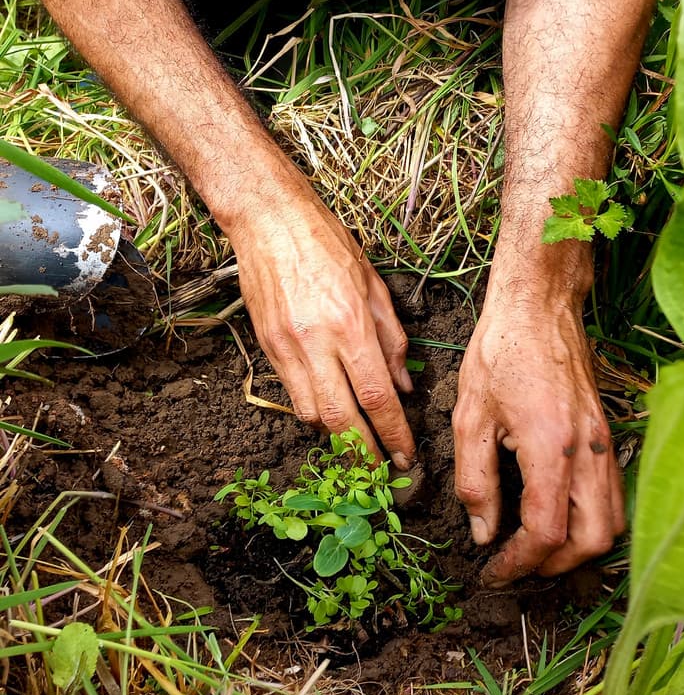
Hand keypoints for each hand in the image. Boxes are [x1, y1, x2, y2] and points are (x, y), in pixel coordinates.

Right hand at [232, 187, 415, 469]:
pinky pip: (292, 394)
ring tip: (358, 448)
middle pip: (340, 418)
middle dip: (363, 454)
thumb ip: (391, 339)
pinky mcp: (266, 347)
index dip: (393, 433)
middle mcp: (316, 343)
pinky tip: (331, 415)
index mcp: (350, 324)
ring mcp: (287, 348)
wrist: (268, 220)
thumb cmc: (328, 243)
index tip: (405, 456)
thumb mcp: (374, 284)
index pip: (376, 395)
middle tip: (380, 475)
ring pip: (311, 414)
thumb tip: (404, 385)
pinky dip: (314, 413)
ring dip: (337, 437)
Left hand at [452, 298, 623, 584]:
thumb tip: (483, 533)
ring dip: (575, 547)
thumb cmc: (500, 352)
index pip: (545, 531)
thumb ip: (475, 480)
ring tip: (535, 547)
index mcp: (551, 447)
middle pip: (592, 540)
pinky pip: (612, 495)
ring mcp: (604, 443)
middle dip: (554, 565)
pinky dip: (588, 520)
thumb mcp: (470, 416)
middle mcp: (588, 451)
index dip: (518, 562)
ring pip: (610, 522)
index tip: (492, 571)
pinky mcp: (607, 434)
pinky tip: (556, 512)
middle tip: (516, 565)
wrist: (539, 307)